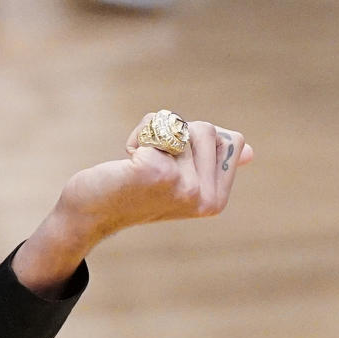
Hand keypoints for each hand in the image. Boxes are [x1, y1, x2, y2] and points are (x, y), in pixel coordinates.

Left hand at [13, 115, 252, 297]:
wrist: (89, 213)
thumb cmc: (132, 192)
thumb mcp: (178, 180)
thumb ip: (210, 164)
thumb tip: (249, 150)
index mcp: (215, 199)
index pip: (228, 139)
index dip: (193, 142)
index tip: (171, 166)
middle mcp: (204, 197)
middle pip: (205, 128)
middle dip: (173, 136)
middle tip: (150, 164)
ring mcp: (183, 186)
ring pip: (179, 124)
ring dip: (152, 135)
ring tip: (137, 164)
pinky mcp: (157, 171)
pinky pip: (155, 126)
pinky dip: (136, 137)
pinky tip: (125, 164)